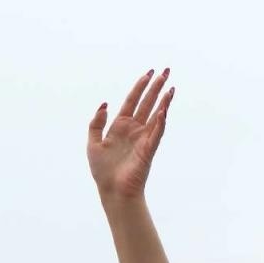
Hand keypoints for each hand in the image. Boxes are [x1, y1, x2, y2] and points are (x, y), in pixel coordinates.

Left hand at [88, 68, 173, 201]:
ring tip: (171, 88)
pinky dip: (160, 122)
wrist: (112, 191)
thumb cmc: (103, 171)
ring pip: (156, 115)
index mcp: (121, 126)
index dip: (140, 86)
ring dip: (164, 102)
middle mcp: (134, 129)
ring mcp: (143, 138)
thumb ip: (96, 123)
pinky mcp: (148, 150)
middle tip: (166, 72)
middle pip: (147, 103)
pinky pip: (156, 133)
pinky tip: (163, 110)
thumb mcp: (93, 143)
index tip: (149, 73)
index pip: (133, 101)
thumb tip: (105, 104)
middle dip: (156, 87)